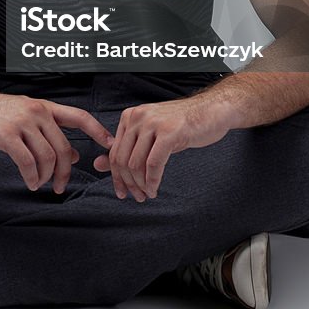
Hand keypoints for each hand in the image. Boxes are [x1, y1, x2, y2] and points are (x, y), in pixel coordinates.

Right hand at [0, 86, 113, 194]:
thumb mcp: (27, 119)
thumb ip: (49, 134)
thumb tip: (74, 154)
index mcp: (45, 107)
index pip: (79, 116)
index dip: (97, 130)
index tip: (110, 144)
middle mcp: (37, 111)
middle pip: (63, 146)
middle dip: (65, 171)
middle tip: (60, 187)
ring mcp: (22, 121)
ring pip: (47, 156)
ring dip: (47, 176)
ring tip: (40, 184)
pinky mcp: (6, 134)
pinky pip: (27, 161)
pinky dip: (32, 176)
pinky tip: (30, 182)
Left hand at [93, 96, 231, 201]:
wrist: (212, 110)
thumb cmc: (182, 125)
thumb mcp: (151, 136)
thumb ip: (126, 149)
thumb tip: (97, 165)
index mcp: (130, 116)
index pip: (114, 152)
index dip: (116, 176)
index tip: (121, 192)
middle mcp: (138, 117)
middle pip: (122, 159)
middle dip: (127, 183)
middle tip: (136, 197)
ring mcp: (153, 123)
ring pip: (135, 163)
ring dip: (140, 185)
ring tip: (147, 194)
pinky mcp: (169, 132)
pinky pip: (153, 164)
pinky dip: (152, 181)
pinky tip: (154, 189)